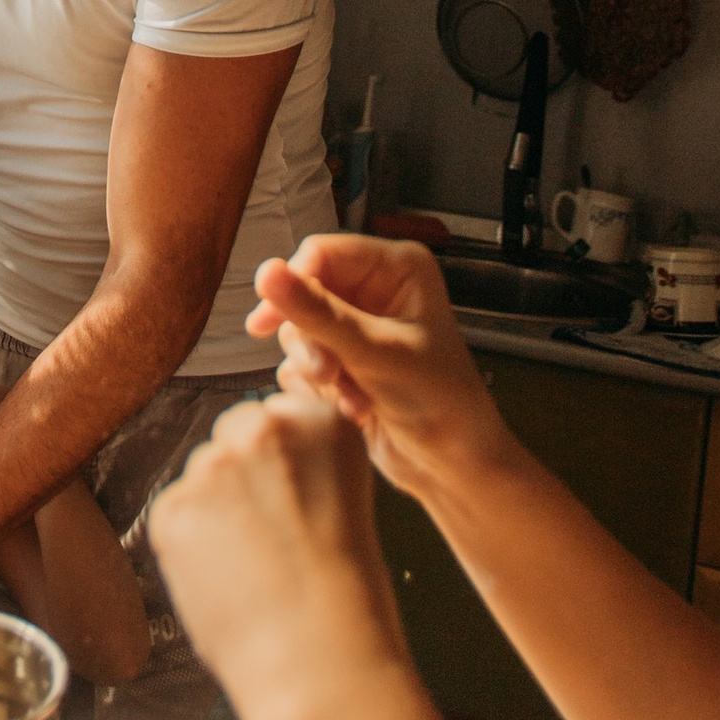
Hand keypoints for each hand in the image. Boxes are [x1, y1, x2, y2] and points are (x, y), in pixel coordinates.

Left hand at [151, 391, 406, 719]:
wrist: (320, 661)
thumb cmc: (347, 599)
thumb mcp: (345, 506)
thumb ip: (302, 472)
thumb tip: (262, 472)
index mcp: (322, 422)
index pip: (281, 416)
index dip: (283, 465)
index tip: (295, 499)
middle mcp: (264, 429)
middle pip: (233, 437)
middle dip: (242, 477)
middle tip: (267, 536)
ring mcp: (211, 467)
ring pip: (202, 479)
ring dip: (215, 512)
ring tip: (253, 570)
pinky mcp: (171, 510)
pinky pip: (176, 516)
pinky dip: (191, 546)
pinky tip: (227, 582)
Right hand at [246, 233, 521, 510]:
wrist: (452, 466)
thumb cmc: (441, 403)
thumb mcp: (375, 353)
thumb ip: (317, 313)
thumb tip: (266, 274)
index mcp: (397, 268)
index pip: (321, 253)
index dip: (292, 284)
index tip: (268, 320)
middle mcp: (376, 290)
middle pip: (303, 293)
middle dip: (309, 339)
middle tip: (325, 372)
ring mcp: (358, 326)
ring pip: (298, 331)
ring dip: (317, 368)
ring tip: (349, 396)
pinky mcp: (343, 360)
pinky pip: (301, 362)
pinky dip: (319, 388)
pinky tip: (354, 407)